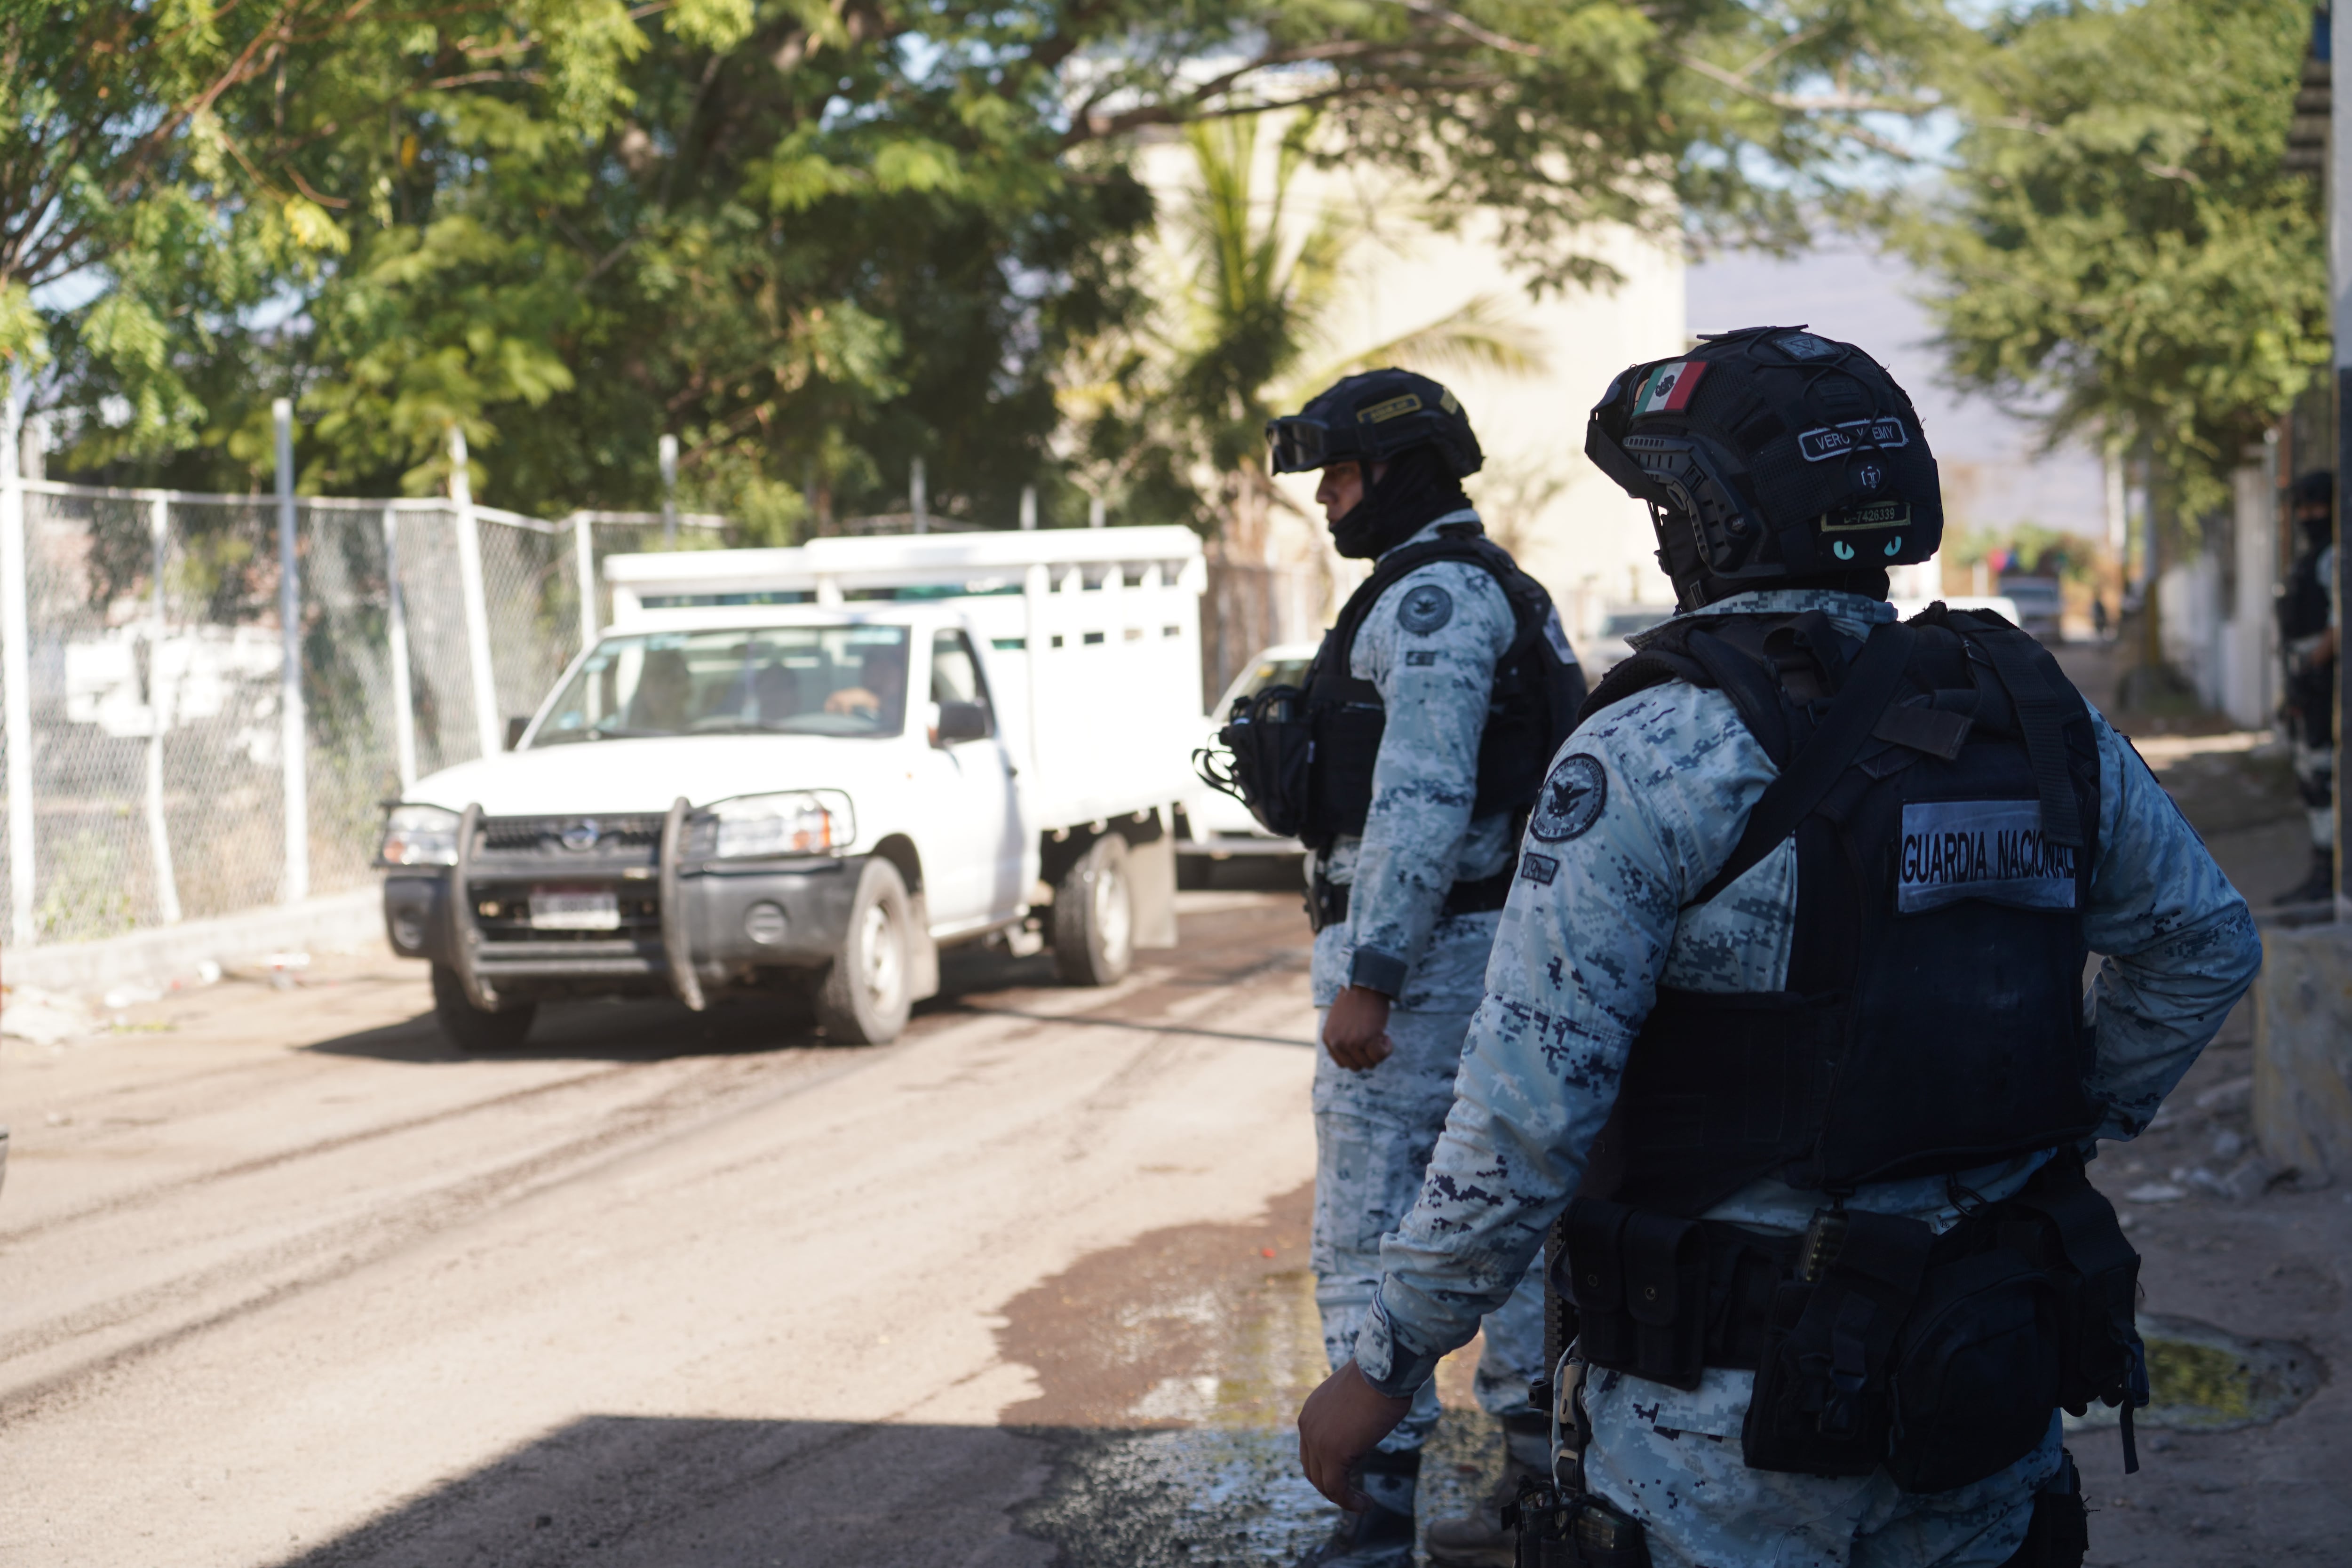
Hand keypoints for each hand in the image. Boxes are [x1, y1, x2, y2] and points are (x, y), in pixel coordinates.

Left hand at [1297, 1360, 1410, 1508]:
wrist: (1383, 1370)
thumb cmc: (1380, 1379)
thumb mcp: (1355, 1399)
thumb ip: (1349, 1418)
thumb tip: (1360, 1433)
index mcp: (1311, 1412)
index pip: (1311, 1450)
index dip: (1327, 1468)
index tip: (1349, 1476)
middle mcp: (1307, 1426)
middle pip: (1312, 1469)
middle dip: (1331, 1485)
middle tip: (1352, 1495)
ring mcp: (1317, 1440)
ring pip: (1323, 1482)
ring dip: (1341, 1498)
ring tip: (1362, 1504)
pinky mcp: (1332, 1453)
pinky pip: (1337, 1488)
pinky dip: (1349, 1501)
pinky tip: (1365, 1504)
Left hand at [1322, 985, 1392, 1070]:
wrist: (1366, 983)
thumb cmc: (1356, 1001)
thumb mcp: (1339, 1022)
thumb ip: (1341, 1040)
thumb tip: (1354, 1061)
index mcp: (1328, 1039)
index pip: (1343, 1063)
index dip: (1357, 1055)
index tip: (1363, 1041)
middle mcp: (1337, 1043)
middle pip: (1356, 1066)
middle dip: (1367, 1055)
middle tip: (1372, 1037)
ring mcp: (1351, 1043)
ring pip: (1370, 1064)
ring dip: (1378, 1051)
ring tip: (1378, 1033)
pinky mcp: (1366, 1039)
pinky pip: (1380, 1056)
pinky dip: (1387, 1049)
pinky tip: (1385, 1035)